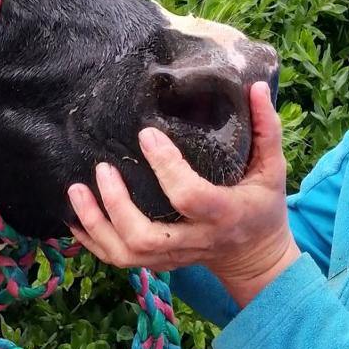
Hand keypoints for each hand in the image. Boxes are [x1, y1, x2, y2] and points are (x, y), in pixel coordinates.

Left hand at [68, 81, 299, 306]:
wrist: (255, 256)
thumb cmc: (262, 206)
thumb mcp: (272, 169)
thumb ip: (266, 129)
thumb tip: (256, 86)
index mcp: (224, 214)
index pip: (188, 196)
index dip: (165, 167)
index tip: (146, 134)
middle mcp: (195, 240)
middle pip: (146, 236)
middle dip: (117, 205)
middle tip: (103, 168)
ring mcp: (174, 256)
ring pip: (127, 253)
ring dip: (97, 223)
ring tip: (76, 191)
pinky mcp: (160, 262)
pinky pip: (119, 260)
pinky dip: (93, 241)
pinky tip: (76, 217)